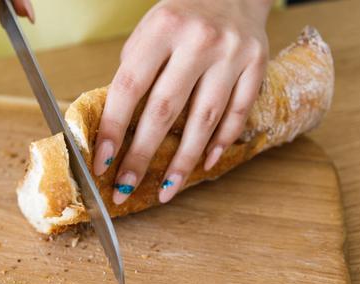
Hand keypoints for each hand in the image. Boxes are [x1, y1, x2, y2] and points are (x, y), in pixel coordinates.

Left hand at [92, 0, 271, 204]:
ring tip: (166, 189)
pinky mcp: (257, 65)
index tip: (101, 161)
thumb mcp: (148, 32)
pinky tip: (203, 165)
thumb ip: (134, 72)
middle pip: (164, 111)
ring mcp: (232, 54)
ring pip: (204, 120)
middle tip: (125, 186)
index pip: (129, 88)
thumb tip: (114, 128)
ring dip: (182, 162)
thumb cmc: (180, 16)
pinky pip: (238, 113)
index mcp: (162, 28)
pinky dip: (220, 143)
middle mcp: (199, 41)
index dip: (113, 129)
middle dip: (142, 155)